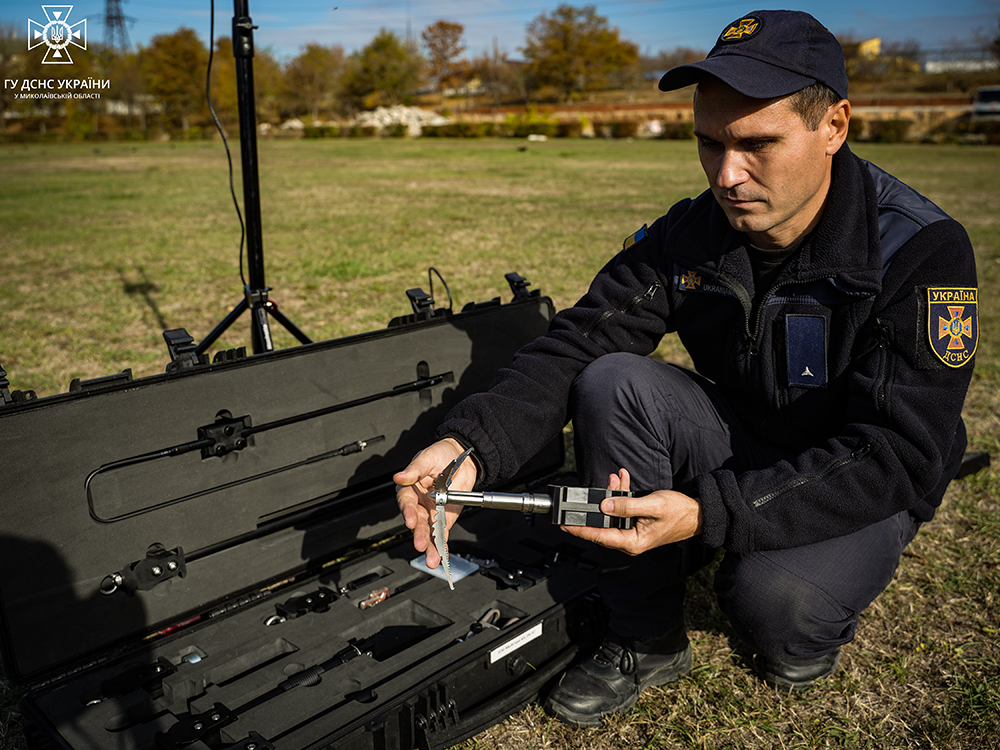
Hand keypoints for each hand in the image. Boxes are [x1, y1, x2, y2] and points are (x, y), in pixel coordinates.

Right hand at [393, 438, 476, 567]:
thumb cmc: (441, 454)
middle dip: (419, 534)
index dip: (408, 511)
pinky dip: (442, 546)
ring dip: (430, 546)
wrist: (462, 457)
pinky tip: (441, 557)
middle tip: (420, 544)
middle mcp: (419, 503)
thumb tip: (400, 476)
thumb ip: (415, 469)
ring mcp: (431, 512)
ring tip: (431, 558)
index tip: (411, 520)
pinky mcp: (444, 519)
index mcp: (410, 488)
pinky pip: (442, 534)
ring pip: (428, 532)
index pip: (406, 502)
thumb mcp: (428, 457)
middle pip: (417, 521)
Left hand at [560, 468, 702, 554]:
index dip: (580, 529)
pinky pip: (621, 510)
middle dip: (600, 503)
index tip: (565, 524)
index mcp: (632, 542)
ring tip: (616, 479)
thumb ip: (626, 506)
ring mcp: (632, 533)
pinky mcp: (635, 524)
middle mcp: (630, 541)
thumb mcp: (652, 506)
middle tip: (600, 487)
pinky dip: (621, 496)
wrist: (697, 514)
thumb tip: (605, 506)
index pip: (599, 536)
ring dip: (612, 495)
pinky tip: (622, 482)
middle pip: (604, 523)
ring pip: (612, 514)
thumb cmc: (679, 513)